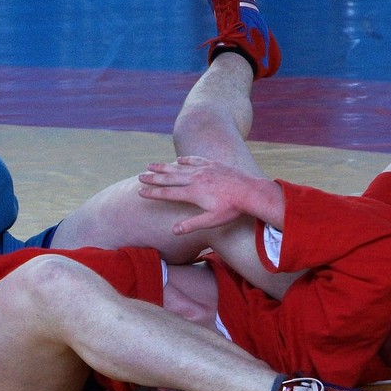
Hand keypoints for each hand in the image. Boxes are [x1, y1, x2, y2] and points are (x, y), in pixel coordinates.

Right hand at [137, 156, 282, 234]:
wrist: (250, 192)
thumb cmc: (231, 209)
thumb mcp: (211, 221)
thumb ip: (192, 225)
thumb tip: (174, 231)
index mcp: (193, 193)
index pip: (167, 193)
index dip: (153, 193)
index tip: (140, 191)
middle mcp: (196, 179)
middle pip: (169, 178)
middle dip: (153, 177)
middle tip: (140, 176)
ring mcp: (204, 170)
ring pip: (179, 167)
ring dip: (164, 166)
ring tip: (151, 165)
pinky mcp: (213, 165)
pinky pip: (195, 160)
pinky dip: (185, 160)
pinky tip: (178, 160)